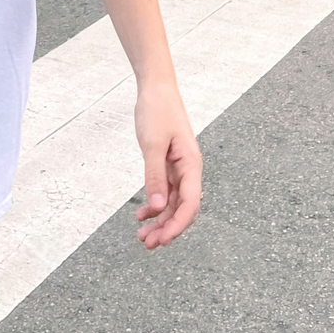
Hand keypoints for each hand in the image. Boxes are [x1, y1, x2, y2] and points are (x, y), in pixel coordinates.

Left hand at [134, 80, 201, 248]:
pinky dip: (155, 204)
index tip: (162, 240)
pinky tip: (142, 214)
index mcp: (191, 165)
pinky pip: (165, 191)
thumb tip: (159, 207)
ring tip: (143, 235)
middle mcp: (189, 169)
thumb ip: (155, 176)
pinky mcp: (168, 164)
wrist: (156, 89)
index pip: (190, 204)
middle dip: (167, 228)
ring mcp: (179, 168)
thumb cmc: (157, 111)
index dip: (177, 226)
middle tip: (148, 244)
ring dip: (160, 220)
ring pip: (173, 203)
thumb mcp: (153, 144)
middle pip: (183, 208)